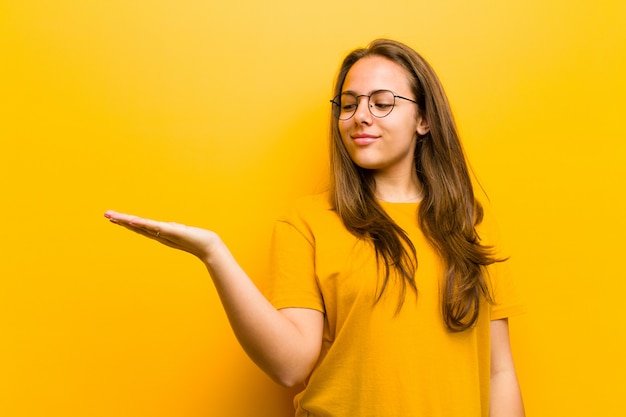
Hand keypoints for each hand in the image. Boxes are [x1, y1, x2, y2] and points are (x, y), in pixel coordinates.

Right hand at [104, 210, 220, 261]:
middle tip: (106, 215)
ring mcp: (163, 234)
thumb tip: (167, 227)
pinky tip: (133, 221)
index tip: (112, 217)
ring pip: (141, 226)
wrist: (207, 246)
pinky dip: (143, 224)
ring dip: (127, 221)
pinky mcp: (171, 232)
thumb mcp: (180, 232)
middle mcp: (158, 235)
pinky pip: (154, 227)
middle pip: (136, 226)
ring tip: (114, 217)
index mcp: (159, 233)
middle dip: (120, 221)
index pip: (139, 226)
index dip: (125, 222)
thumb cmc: (195, 239)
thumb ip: (172, 230)